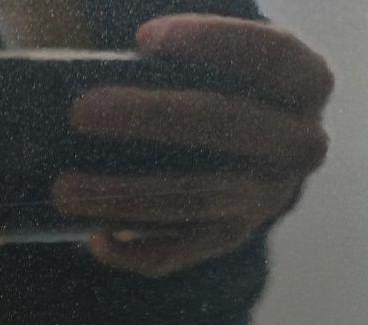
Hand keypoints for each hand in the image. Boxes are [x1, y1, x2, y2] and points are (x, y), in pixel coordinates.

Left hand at [54, 14, 333, 276]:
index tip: (143, 38)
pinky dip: (134, 250)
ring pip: (197, 200)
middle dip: (151, 118)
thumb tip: (68, 27)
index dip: (212, 44)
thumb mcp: (204, 59)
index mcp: (304, 84)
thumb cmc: (207, 86)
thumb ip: (158, 45)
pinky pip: (180, 253)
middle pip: (227, 127)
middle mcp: (297, 145)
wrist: (233, 155)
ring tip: (64, 190)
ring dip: (126, 196)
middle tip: (80, 112)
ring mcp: (265, 199)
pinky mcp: (226, 240)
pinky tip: (94, 240)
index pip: (269, 56)